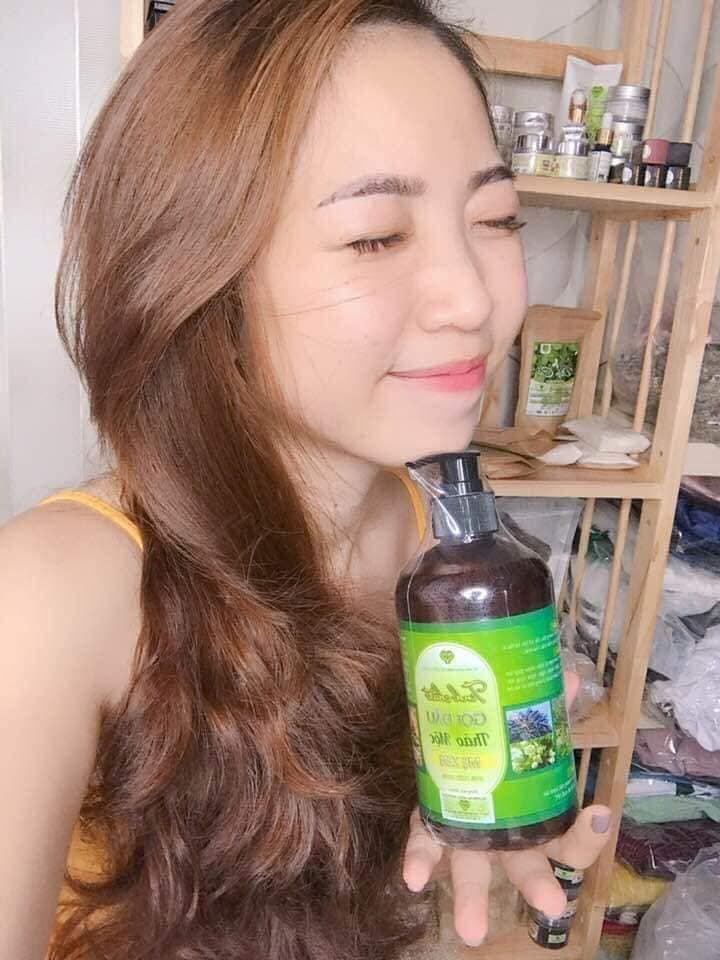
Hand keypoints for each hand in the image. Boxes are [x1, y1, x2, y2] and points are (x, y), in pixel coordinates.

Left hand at [402, 672, 611, 946]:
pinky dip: (420, 859)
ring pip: (474, 870)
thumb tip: (567, 678)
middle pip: (527, 865)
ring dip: (472, 898)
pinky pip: (426, 843)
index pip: (572, 838)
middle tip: (551, 905)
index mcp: (538, 817)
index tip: (598, 814)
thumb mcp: (527, 725)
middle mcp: (506, 836)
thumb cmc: (504, 746)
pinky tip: (413, 879)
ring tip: (471, 931)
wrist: (457, 743)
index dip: (587, 833)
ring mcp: (468, 835)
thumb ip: (546, 704)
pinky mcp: (433, 825)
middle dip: (538, 884)